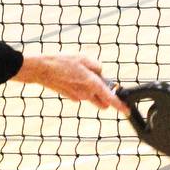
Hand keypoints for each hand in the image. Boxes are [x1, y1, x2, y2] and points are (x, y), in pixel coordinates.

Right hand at [11, 53, 129, 114]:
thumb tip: (101, 73)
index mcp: (92, 83)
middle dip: (105, 96)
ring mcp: (77, 97)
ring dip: (92, 90)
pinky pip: (80, 94)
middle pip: (102, 101)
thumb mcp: (83, 58)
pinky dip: (80, 88)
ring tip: (81, 75)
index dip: (120, 105)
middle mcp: (86, 93)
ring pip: (91, 97)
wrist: (42, 69)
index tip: (127, 111)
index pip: (110, 98)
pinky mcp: (70, 96)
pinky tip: (72, 78)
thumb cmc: (62, 62)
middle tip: (100, 82)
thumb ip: (97, 66)